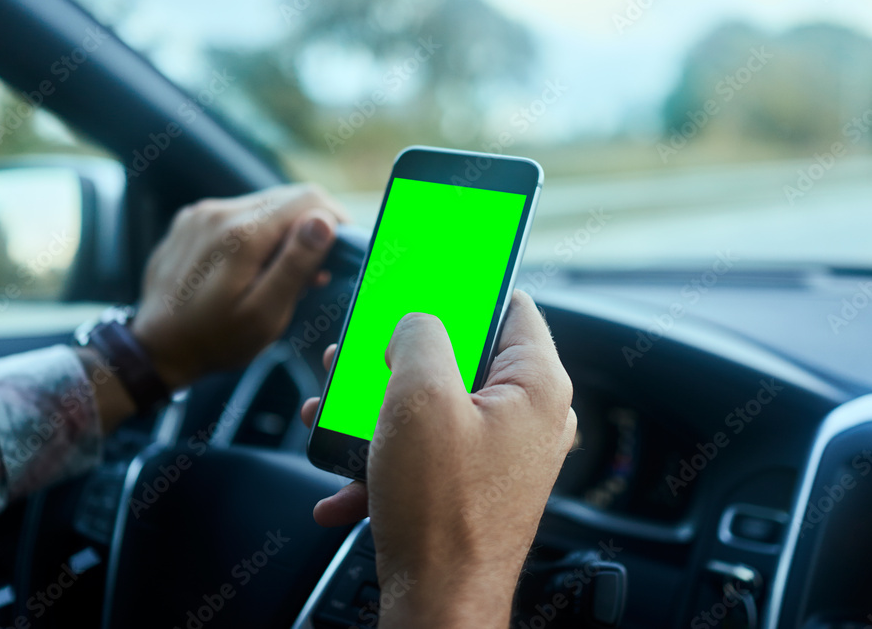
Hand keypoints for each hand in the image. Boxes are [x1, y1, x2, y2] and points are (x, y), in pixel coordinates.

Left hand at [132, 185, 347, 388]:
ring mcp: (200, 213)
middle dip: (309, 228)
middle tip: (313, 271)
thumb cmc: (216, 341)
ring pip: (263, 205)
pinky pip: (238, 214)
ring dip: (282, 232)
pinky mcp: (191, 220)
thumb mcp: (265, 315)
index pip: (309, 199)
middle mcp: (219, 212)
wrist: (156, 349)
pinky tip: (250, 268)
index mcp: (242, 234)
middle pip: (286, 198)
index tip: (340, 251)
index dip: (335, 220)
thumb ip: (295, 264)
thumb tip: (324, 221)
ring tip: (279, 273)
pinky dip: (255, 234)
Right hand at [301, 291, 575, 627]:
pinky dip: (388, 457)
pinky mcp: (477, 485)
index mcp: (537, 385)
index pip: (509, 303)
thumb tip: (418, 321)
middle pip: (462, 355)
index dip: (464, 284)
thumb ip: (421, 334)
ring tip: (335, 418)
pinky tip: (346, 481)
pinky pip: (430, 451)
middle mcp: (530, 417)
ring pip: (437, 404)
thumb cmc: (440, 512)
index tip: (427, 276)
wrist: (437, 606)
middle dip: (400, 357)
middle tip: (360, 358)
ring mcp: (504, 454)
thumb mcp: (419, 397)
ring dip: (381, 408)